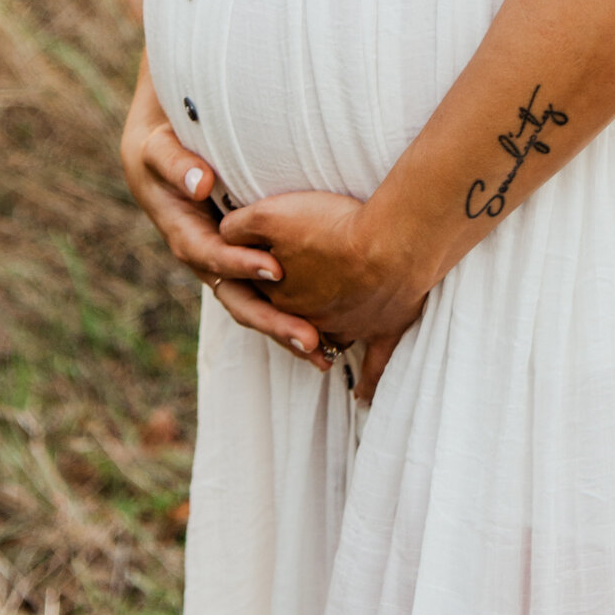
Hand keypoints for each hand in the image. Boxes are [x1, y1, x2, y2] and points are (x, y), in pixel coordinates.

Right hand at [118, 99, 330, 369]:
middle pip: (240, 301)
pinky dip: (292, 317)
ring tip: (326, 354)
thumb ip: (177, 166)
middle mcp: (208, 262)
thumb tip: (201, 185)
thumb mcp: (160, 153)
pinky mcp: (244, 267)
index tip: (276, 269)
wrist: (158, 164)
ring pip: (257, 308)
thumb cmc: (160, 155)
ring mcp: (227, 269)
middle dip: (274, 323)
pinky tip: (327, 335)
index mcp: (186, 238)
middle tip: (310, 339)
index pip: (215, 258)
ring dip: (287, 332)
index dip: (242, 265)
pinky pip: (267, 298)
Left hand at [218, 189, 429, 387]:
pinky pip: (375, 365)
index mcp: (280, 295)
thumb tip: (224, 234)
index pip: (262, 292)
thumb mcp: (270, 215)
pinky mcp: (384, 330)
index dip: (262, 276)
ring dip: (325, 343)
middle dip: (292, 317)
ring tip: (321, 345)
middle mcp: (310, 319)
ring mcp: (349, 328)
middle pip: (296, 318)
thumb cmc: (330, 227)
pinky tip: (362, 398)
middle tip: (290, 308)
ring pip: (332, 339)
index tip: (267, 267)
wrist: (390, 243)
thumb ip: (240, 227)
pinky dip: (368, 384)